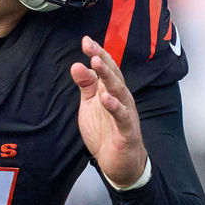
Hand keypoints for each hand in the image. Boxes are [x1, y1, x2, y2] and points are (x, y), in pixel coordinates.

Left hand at [70, 36, 147, 186]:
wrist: (120, 163)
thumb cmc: (106, 131)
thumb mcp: (91, 105)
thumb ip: (86, 85)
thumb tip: (77, 65)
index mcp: (112, 91)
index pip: (106, 68)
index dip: (97, 53)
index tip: (86, 40)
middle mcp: (121, 99)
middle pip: (113, 75)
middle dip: (102, 59)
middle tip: (90, 46)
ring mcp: (126, 114)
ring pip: (119, 91)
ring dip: (108, 76)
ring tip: (97, 63)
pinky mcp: (126, 131)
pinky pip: (122, 116)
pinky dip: (114, 106)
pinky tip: (106, 98)